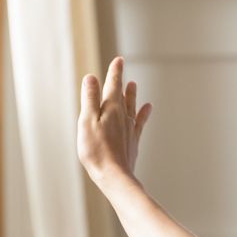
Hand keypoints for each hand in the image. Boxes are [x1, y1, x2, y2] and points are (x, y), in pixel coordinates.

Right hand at [77, 56, 151, 185]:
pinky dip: (144, 114)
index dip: (115, 71)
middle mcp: (124, 116)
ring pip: (132, 107)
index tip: (119, 59)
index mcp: (111, 108)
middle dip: (120, 81)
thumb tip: (91, 77)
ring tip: (134, 85)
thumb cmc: (97, 150)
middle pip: (122, 94)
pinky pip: (140, 123)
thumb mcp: (87, 121)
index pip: (113, 84)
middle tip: (122, 68)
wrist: (115, 177)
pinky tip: (148, 109)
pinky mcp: (133, 142)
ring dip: (131, 95)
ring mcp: (130, 129)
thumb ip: (90, 99)